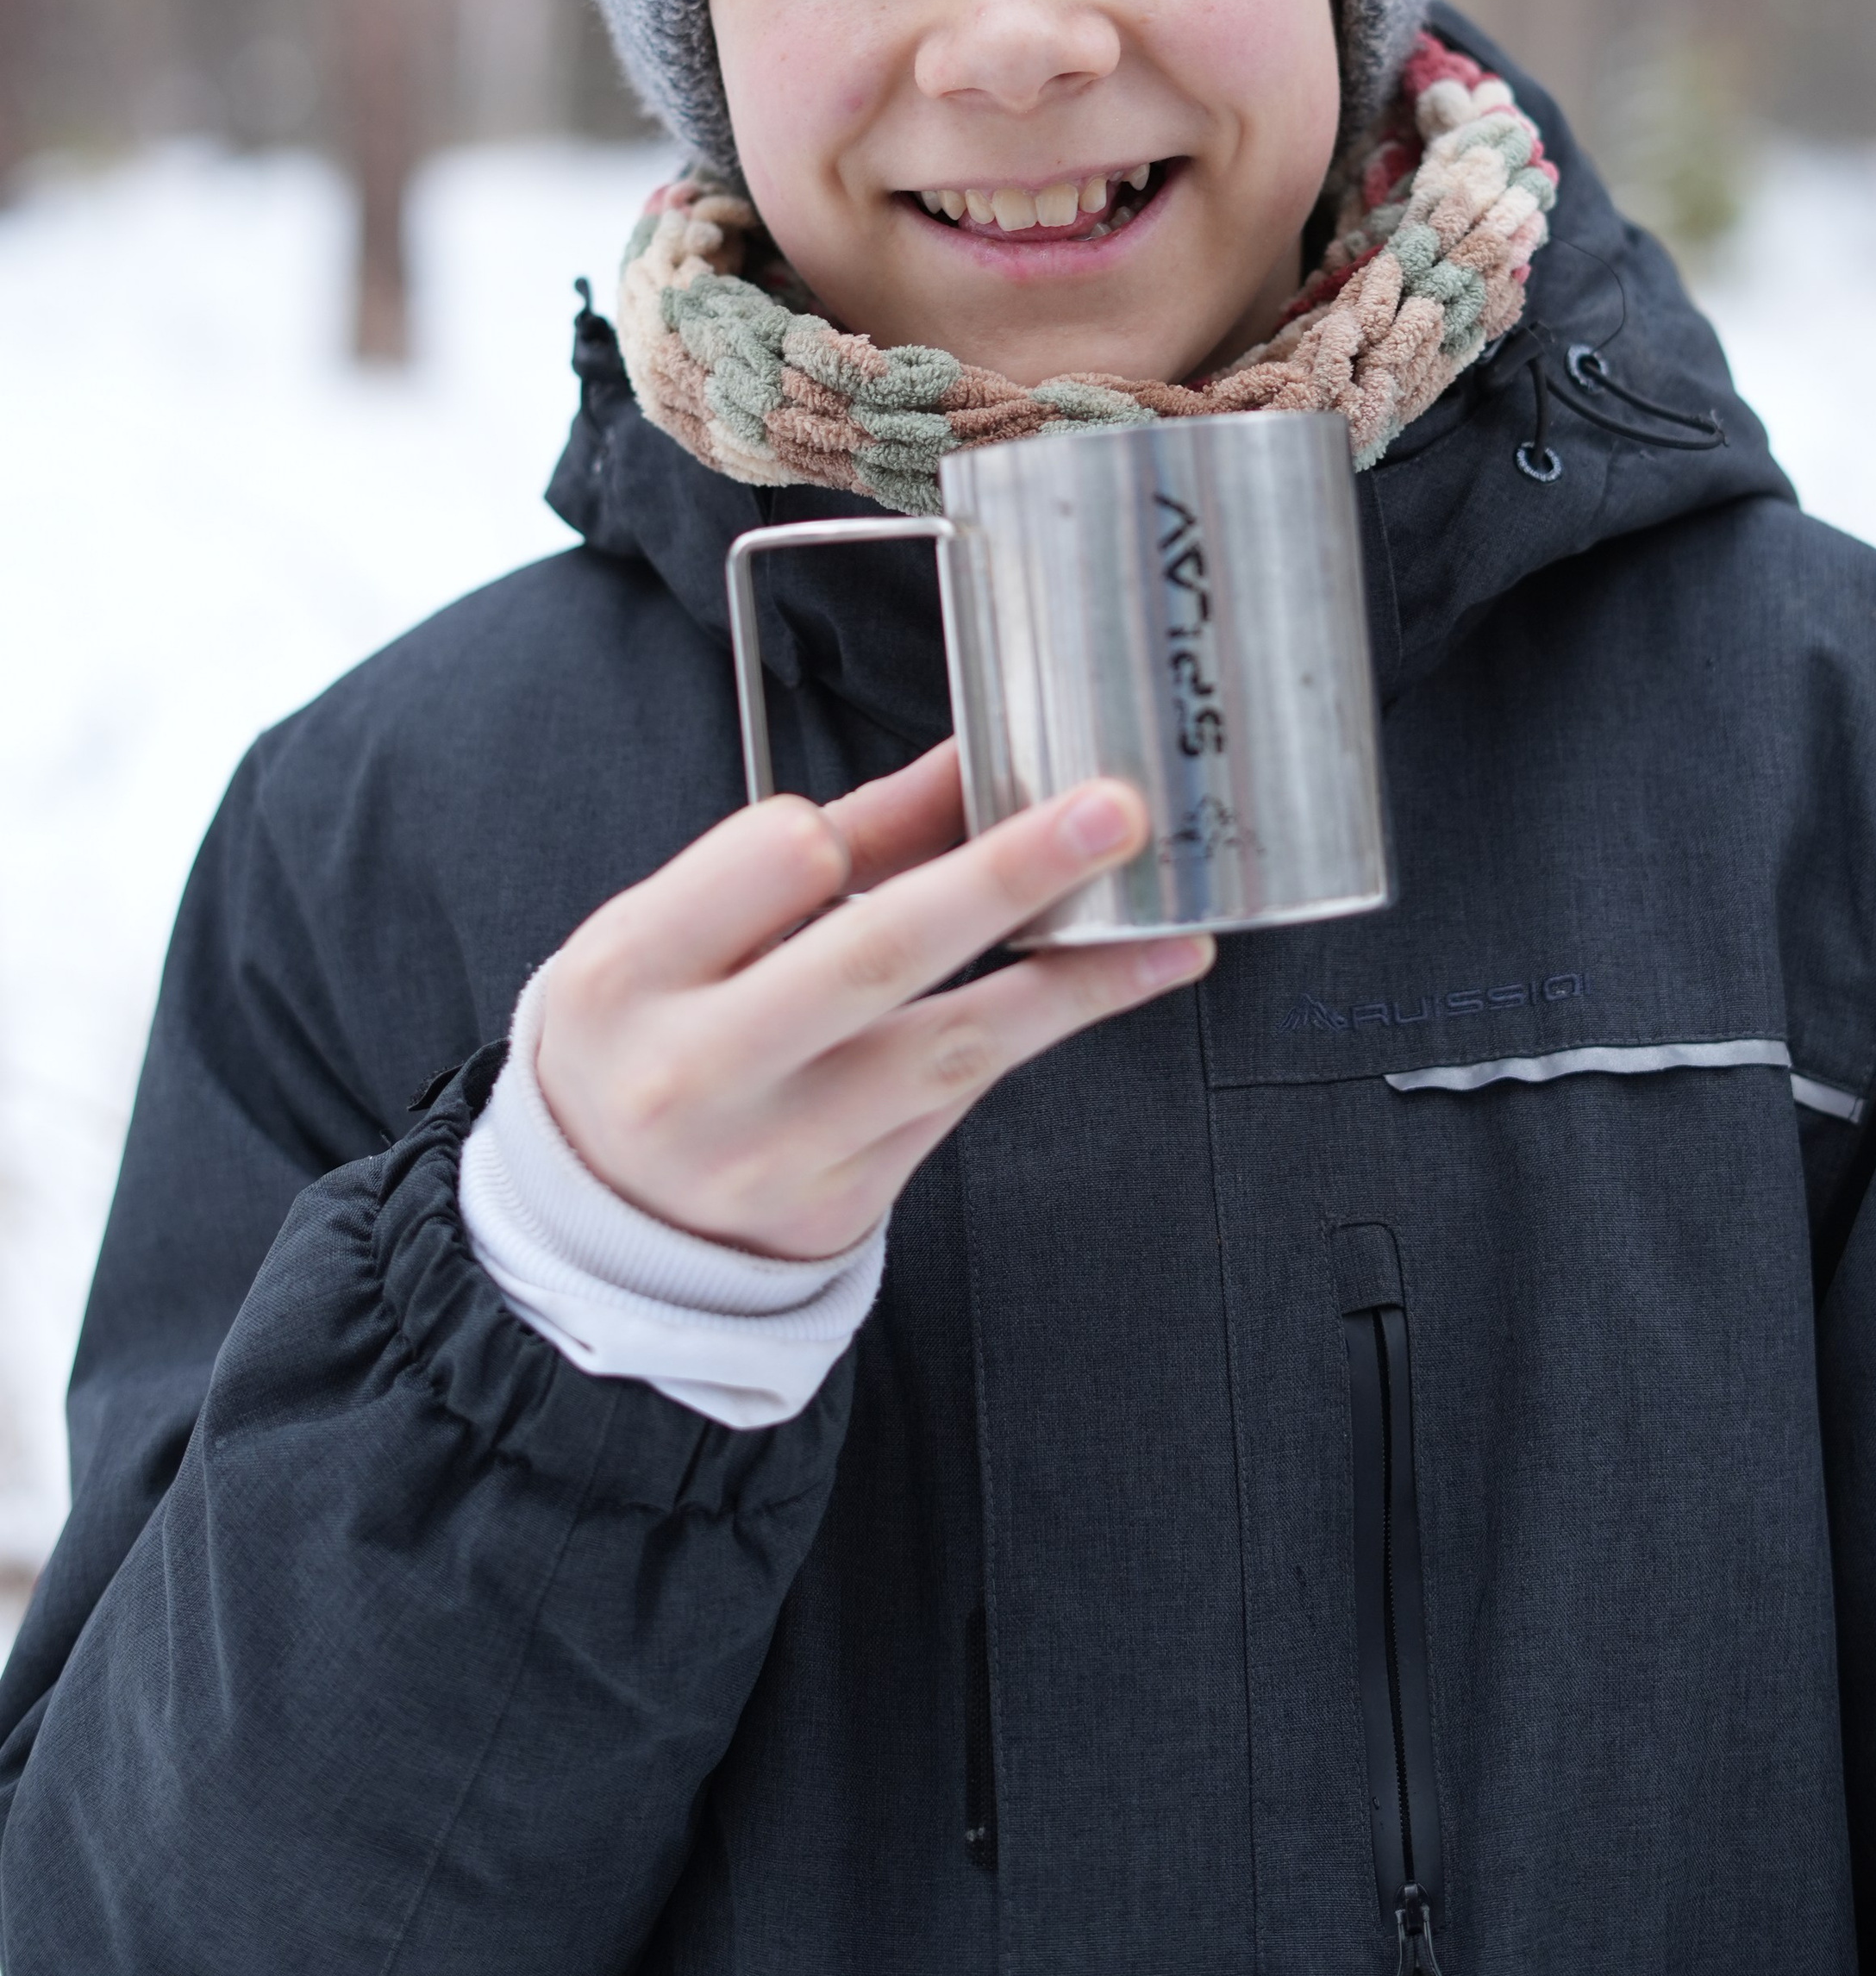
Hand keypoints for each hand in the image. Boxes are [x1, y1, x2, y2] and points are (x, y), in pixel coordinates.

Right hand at [534, 743, 1212, 1259]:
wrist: (609, 1215)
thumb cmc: (656, 1029)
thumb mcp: (688, 920)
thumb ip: (839, 839)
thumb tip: (974, 760)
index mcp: (631, 973)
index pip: (769, 864)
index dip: (846, 824)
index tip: (916, 794)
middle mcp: (695, 1071)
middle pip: (874, 954)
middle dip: (1006, 875)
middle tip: (1109, 815)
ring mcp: (773, 1152)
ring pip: (946, 1048)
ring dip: (1072, 981)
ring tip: (1166, 930)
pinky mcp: (841, 1206)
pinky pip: (955, 1101)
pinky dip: (1032, 1033)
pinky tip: (1102, 986)